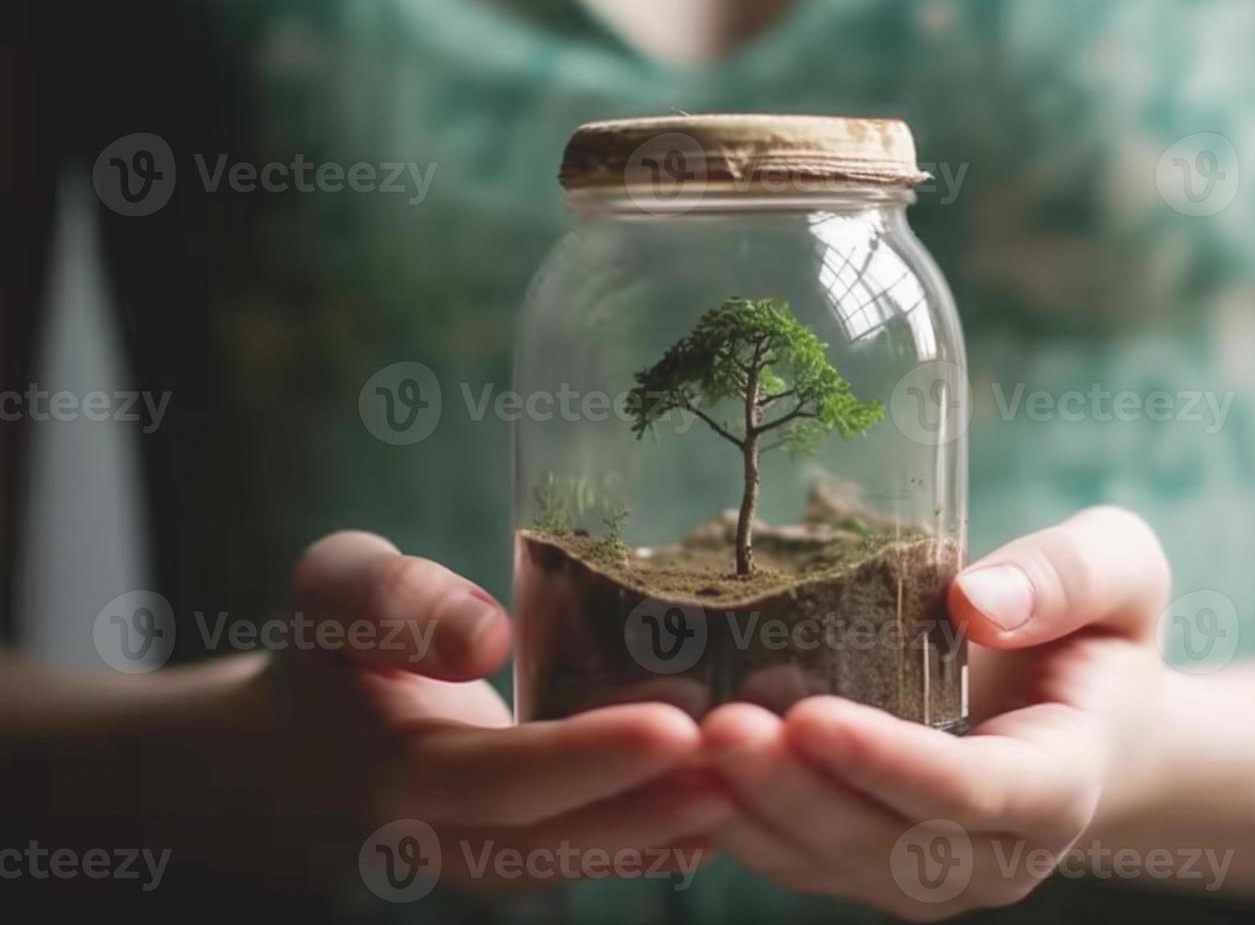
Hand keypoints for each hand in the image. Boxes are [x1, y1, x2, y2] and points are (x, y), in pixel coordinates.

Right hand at [204, 531, 730, 890]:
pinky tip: (728, 809)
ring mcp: (481, 860)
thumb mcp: (334, 594)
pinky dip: (656, 837)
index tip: (673, 727)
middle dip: (656, 805)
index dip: (587, 759)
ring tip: (756, 779)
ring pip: (583, 858)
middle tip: (746, 761)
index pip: (501, 779)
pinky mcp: (514, 856)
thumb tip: (485, 639)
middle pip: (560, 838)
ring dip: (670, 827)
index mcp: (391, 773)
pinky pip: (589, 855)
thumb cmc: (329, 653)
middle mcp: (442, 840)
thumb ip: (392, 603)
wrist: (297, 754)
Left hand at [701, 507, 1171, 919]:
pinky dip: (733, 820)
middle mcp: (990, 852)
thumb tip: (975, 599)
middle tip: (718, 726)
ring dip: (749, 812)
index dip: (891, 762)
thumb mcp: (1120, 573)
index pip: (973, 793)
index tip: (811, 716)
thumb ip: (1067, 576)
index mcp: (1060, 783)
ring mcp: (925, 871)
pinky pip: (794, 856)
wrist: (1084, 717)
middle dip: (794, 791)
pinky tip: (676, 767)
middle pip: (883, 841)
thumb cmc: (1097, 634)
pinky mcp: (867, 862)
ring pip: (826, 860)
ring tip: (679, 745)